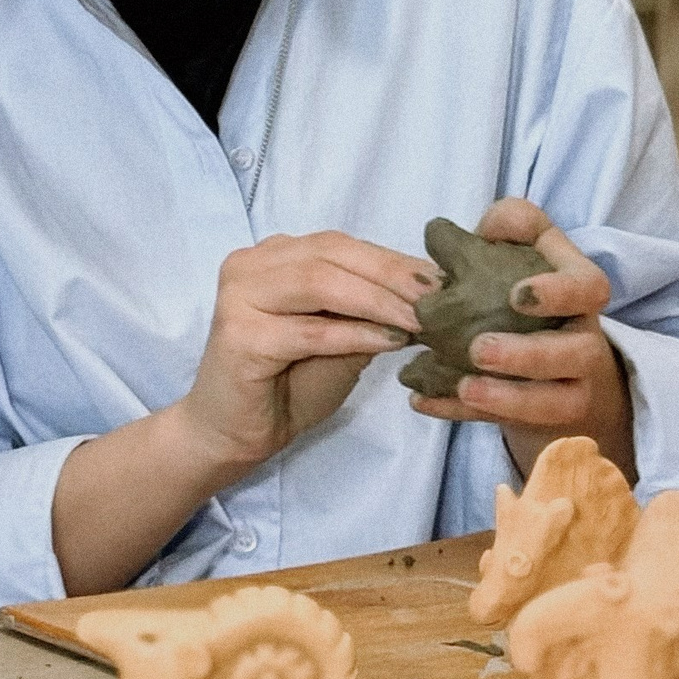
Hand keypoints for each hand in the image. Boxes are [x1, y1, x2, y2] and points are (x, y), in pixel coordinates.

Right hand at [175, 232, 443, 477]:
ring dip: (378, 301)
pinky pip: (310, 330)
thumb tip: (430, 294)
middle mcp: (250, 264)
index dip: (393, 259)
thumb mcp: (340, 340)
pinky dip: (355, 334)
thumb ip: (369, 311)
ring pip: (320, 284)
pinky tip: (390, 342)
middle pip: (331, 255)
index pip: (339, 245)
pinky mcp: (241, 335)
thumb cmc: (288, 385)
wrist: (235, 433)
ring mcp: (241, 296)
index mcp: (273, 256)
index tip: (444, 279)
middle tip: (441, 299)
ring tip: (421, 321)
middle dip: (392, 276)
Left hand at [403, 199, 634, 481]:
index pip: (588, 288)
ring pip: (555, 402)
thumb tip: (458, 227)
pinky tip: (423, 402)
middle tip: (479, 349)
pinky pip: (508, 423)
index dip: (559, 293)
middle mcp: (584, 339)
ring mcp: (571, 386)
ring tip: (464, 387)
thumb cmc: (532, 285)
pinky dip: (464, 414)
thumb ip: (509, 225)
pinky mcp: (544, 419)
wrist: (554, 352)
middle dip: (529, 355)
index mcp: (580, 291)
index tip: (516, 295)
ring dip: (508, 398)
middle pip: (576, 354)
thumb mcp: (529, 246)